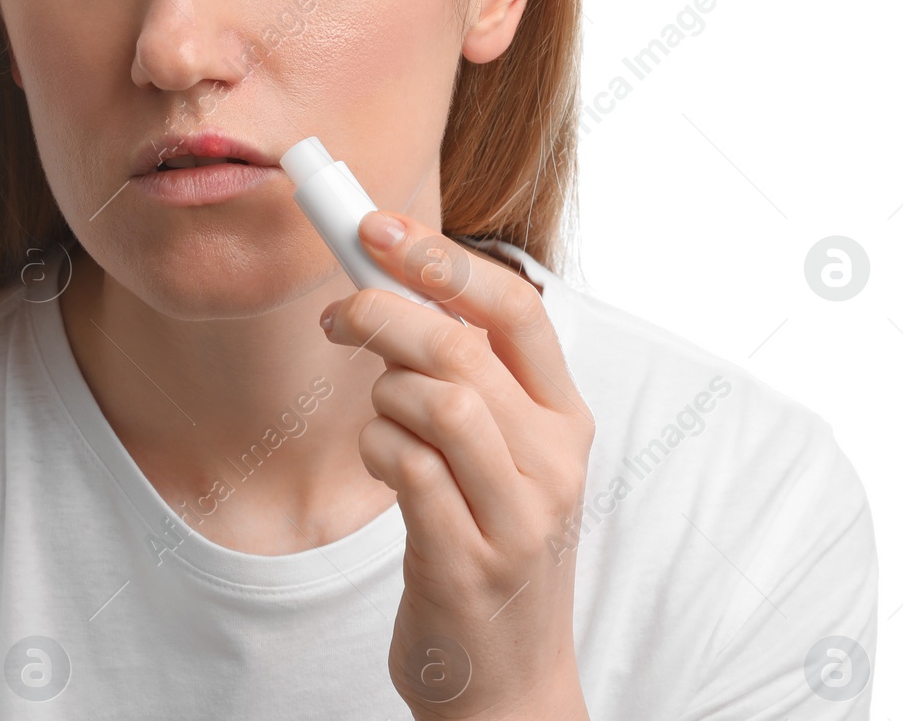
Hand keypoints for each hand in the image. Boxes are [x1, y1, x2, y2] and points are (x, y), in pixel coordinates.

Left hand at [317, 209, 593, 720]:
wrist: (506, 684)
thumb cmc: (488, 544)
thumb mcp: (502, 455)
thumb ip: (468, 376)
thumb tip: (392, 279)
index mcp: (565, 419)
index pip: (516, 308)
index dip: (442, 257)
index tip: (377, 228)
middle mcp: (554, 461)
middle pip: (462, 346)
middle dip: (384, 311)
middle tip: (337, 314)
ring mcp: (517, 515)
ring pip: (436, 400)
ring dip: (382, 394)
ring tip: (379, 418)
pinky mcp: (468, 561)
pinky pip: (405, 467)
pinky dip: (376, 448)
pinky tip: (379, 464)